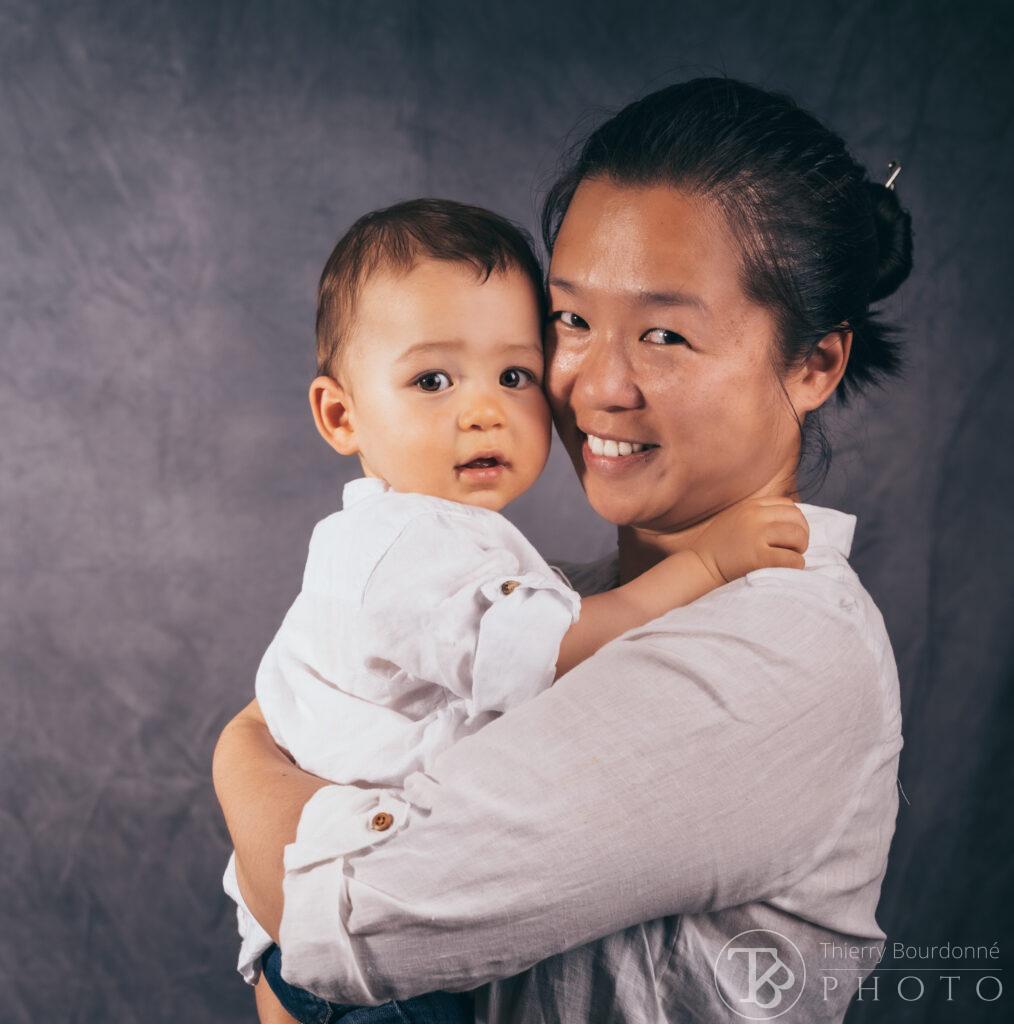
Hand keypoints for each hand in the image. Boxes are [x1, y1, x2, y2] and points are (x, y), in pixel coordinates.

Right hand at [689, 497, 808, 583]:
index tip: (787, 536)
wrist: (699, 566)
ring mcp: (756, 536)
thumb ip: (758, 515)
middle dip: (800, 535)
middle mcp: (754, 516)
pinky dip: (795, 565)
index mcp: (750, 506)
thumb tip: (790, 518)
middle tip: (791, 549)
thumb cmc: (718, 547)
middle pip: (797, 518)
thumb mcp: (735, 519)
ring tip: (788, 558)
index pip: (788, 505)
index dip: (794, 521)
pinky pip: (793, 559)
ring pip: (798, 536)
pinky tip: (785, 569)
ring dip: (799, 549)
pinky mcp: (758, 557)